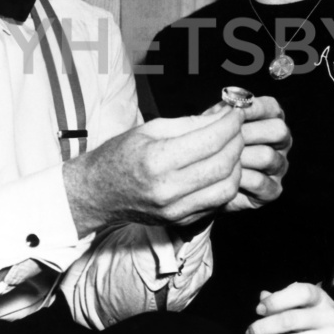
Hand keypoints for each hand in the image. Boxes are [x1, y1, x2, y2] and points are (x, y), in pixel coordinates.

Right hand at [63, 107, 244, 236]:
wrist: (97, 193)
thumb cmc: (119, 156)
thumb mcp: (150, 129)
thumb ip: (189, 123)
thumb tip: (222, 115)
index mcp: (156, 161)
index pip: (210, 141)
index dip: (229, 124)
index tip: (235, 113)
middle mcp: (167, 189)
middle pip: (223, 165)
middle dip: (237, 142)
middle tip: (235, 128)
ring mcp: (175, 210)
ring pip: (226, 188)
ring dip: (236, 165)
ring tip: (230, 149)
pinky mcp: (181, 221)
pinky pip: (217, 203)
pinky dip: (225, 183)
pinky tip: (219, 168)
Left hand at [204, 96, 289, 212]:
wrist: (202, 178)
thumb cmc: (208, 145)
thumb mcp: (212, 124)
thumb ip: (222, 114)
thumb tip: (230, 107)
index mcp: (269, 121)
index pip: (272, 109)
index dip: (255, 108)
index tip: (234, 111)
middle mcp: (280, 143)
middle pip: (278, 131)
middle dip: (249, 132)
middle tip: (225, 138)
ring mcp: (279, 166)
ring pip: (268, 156)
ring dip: (241, 156)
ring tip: (219, 158)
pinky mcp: (273, 189)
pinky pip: (261, 182)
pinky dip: (240, 179)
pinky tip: (223, 177)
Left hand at [244, 282, 333, 333]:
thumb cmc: (320, 317)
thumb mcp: (307, 302)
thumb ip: (284, 298)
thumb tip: (261, 298)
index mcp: (322, 298)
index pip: (300, 292)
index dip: (276, 300)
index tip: (258, 309)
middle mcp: (329, 317)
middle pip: (290, 320)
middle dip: (264, 327)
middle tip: (249, 333)